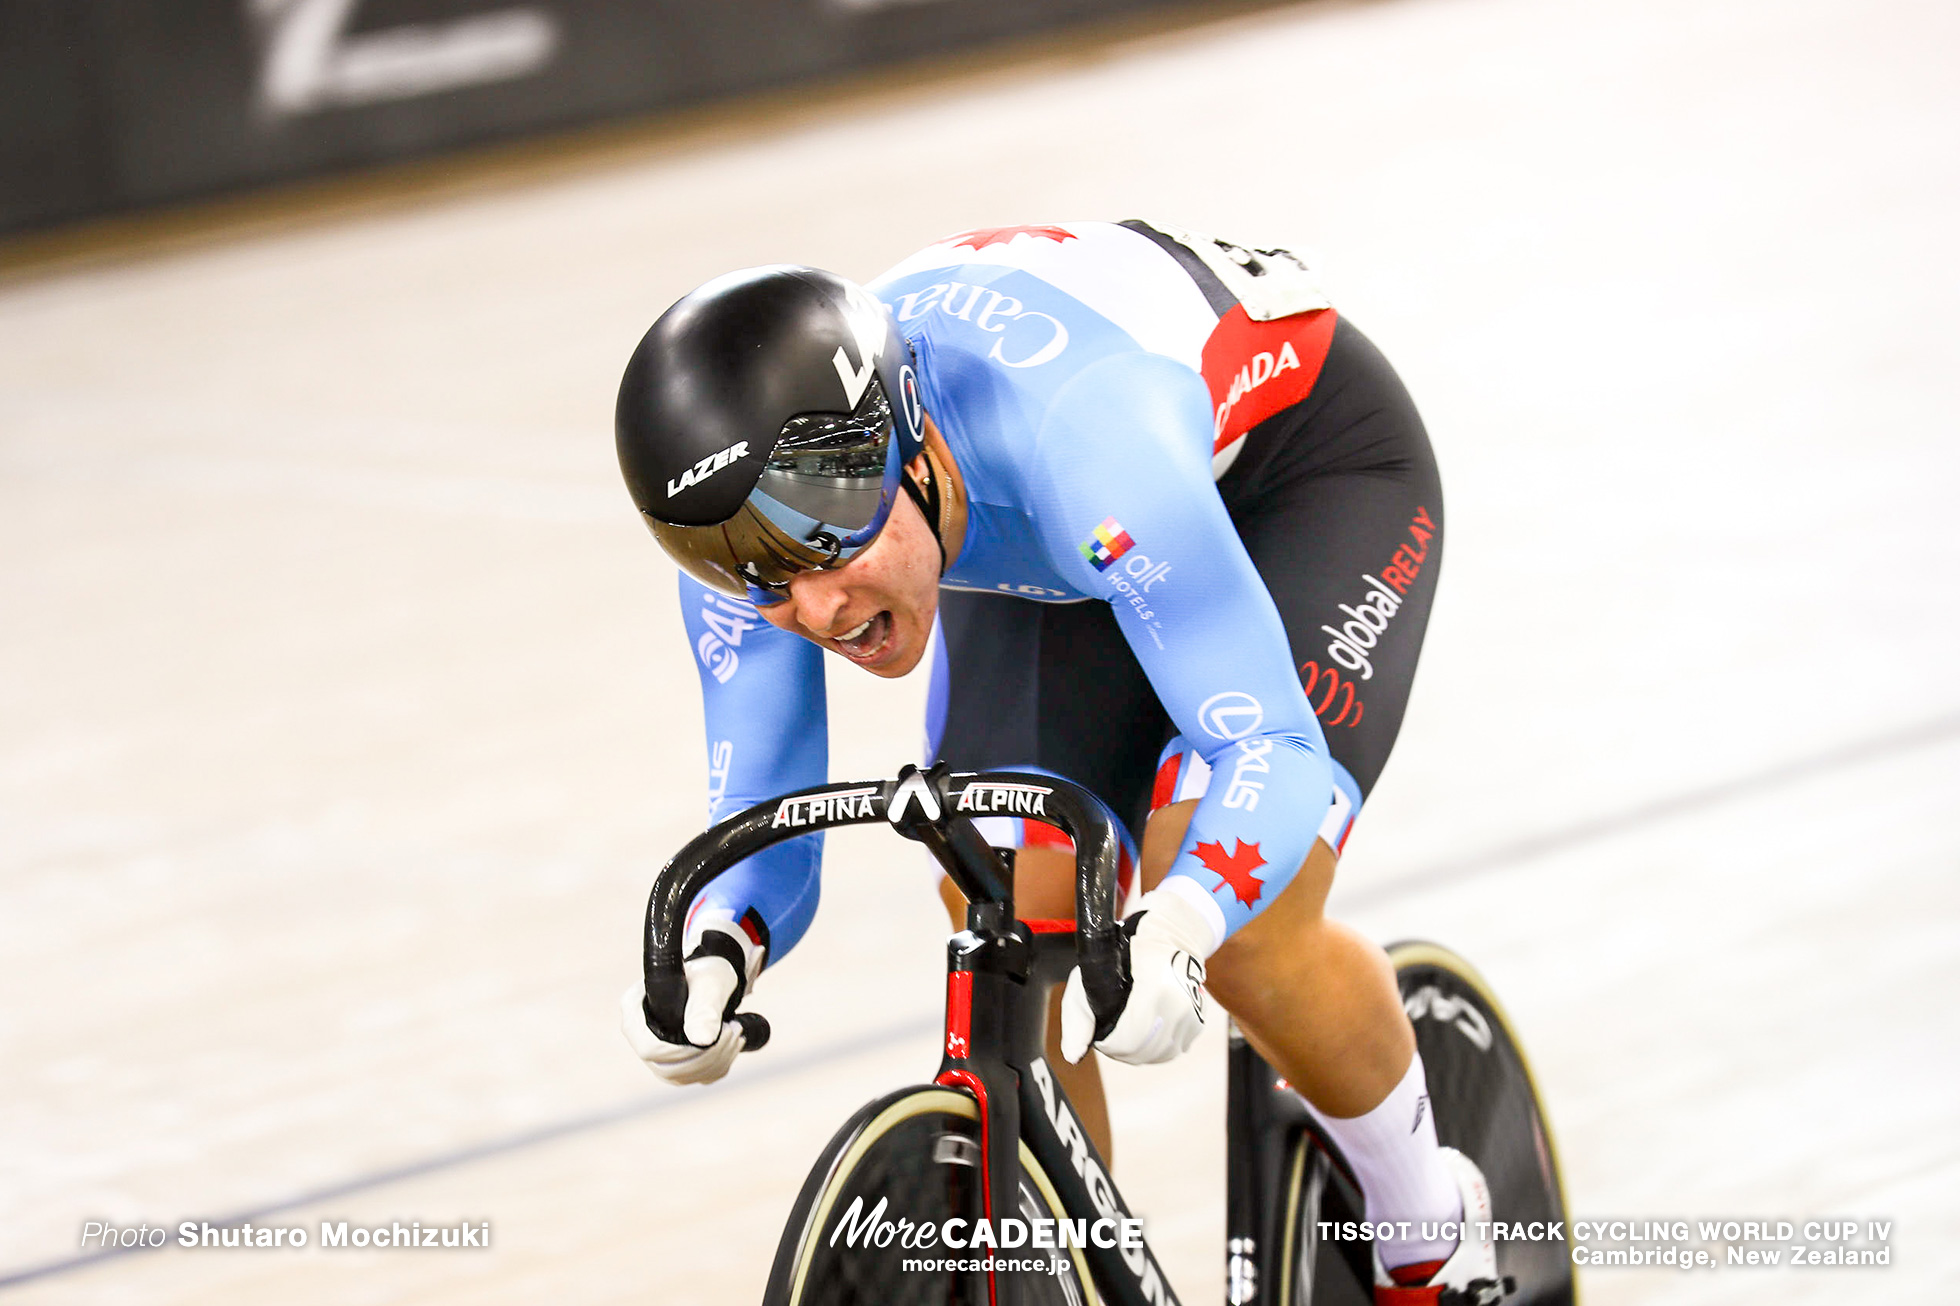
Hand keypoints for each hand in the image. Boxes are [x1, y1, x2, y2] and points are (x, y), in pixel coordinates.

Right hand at [621, 922, 762, 1084]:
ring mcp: (655, 1053)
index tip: (715, 1035)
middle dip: (708, 1054)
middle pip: (667, 1067)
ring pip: (684, 1076)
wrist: (715, 979)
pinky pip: (697, 1078)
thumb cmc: (708, 975)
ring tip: (736, 1030)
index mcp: (635, 1010)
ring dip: (718, 1058)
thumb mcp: (710, 985)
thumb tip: (702, 1041)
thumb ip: (705, 1009)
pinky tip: (732, 1043)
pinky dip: (721, 1064)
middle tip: (733, 1030)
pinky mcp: (675, 1064)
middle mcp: (639, 1035)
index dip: (682, 1051)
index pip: (648, 1048)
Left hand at [1060, 888, 1212, 1064]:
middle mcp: (1179, 1004)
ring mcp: (1192, 1014)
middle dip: (1121, 1048)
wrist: (1168, 934)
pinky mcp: (1199, 1021)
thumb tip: (1073, 1056)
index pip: (1127, 1040)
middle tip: (1111, 1032)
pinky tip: (1147, 1029)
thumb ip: (1078, 1018)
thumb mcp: (1090, 975)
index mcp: (1154, 987)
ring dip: (1140, 1050)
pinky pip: (1174, 1050)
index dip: (1107, 1044)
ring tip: (1128, 1030)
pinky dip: (1158, 1046)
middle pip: (1142, 1052)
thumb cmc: (1123, 951)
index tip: (1100, 1032)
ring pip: (1159, 1055)